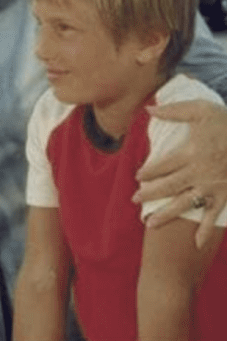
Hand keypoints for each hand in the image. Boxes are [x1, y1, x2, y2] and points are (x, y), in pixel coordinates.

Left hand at [133, 99, 226, 246]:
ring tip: (149, 224)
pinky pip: (213, 215)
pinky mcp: (225, 195)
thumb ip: (174, 110)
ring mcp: (212, 187)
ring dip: (166, 214)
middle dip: (150, 194)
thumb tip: (149, 108)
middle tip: (134, 199)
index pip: (162, 165)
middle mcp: (199, 173)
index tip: (138, 177)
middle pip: (168, 186)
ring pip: (184, 204)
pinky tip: (196, 244)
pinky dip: (204, 230)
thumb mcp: (201, 110)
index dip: (148, 171)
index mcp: (191, 153)